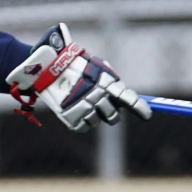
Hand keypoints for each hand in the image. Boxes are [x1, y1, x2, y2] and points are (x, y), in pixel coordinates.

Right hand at [6, 24, 149, 131]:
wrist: (45, 68)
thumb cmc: (72, 64)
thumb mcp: (95, 66)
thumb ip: (110, 81)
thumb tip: (125, 95)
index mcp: (106, 83)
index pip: (128, 99)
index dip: (140, 108)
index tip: (147, 115)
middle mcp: (97, 98)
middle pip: (114, 117)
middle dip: (111, 113)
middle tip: (102, 104)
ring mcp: (84, 110)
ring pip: (98, 122)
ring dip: (94, 114)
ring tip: (82, 101)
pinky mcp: (71, 119)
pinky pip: (84, 127)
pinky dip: (81, 120)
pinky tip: (75, 108)